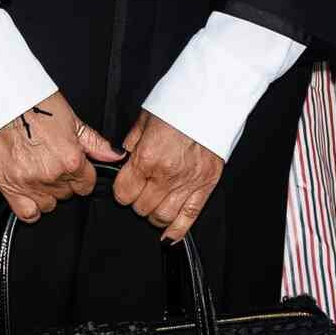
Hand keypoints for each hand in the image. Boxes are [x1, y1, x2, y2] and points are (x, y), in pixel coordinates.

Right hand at [0, 91, 124, 223]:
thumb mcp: (73, 121)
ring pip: (49, 204)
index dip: (81, 177)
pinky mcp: (10, 186)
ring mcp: (31, 183)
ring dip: (46, 193)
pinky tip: (30, 195)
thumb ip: (95, 144)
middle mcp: (53, 175)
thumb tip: (115, 155)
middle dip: (63, 182)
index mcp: (71, 159)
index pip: (87, 185)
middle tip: (51, 164)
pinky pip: (27, 213)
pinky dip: (30, 208)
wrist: (5, 102)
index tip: (72, 168)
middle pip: (67, 194)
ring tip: (38, 174)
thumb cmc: (37, 106)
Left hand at [112, 110, 223, 243]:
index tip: (125, 186)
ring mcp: (187, 182)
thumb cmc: (180, 104)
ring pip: (162, 217)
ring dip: (154, 216)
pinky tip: (170, 235)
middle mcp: (166, 174)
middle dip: (137, 202)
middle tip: (141, 192)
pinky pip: (189, 217)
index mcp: (147, 157)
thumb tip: (124, 157)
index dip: (122, 191)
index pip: (124, 193)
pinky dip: (178, 230)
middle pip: (141, 207)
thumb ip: (133, 143)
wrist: (213, 98)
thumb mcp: (146, 119)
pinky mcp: (206, 185)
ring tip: (154, 207)